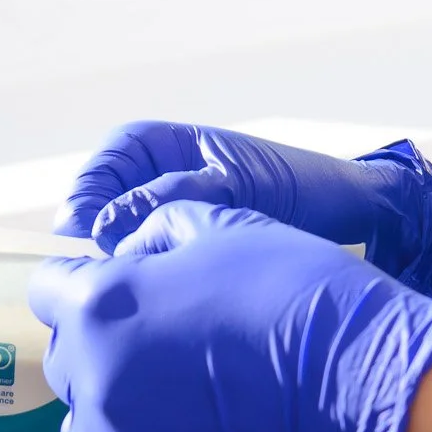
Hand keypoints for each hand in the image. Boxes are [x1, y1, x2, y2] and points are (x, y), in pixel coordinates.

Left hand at [27, 202, 431, 431]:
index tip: (127, 298)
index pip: (50, 292)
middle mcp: (93, 381)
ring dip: (116, 419)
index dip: (85, 288)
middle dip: (101, 352)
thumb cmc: (301, 298)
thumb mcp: (226, 229)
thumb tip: (128, 253)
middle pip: (65, 365)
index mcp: (100, 307)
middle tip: (168, 354)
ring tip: (179, 414)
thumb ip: (159, 234)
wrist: (361, 387)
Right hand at [53, 120, 431, 296]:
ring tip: (123, 272)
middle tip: (101, 252)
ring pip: (131, 230)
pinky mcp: (198, 246)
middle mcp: (173, 175)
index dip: (93, 184)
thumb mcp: (232, 185)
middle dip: (101, 220)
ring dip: (123, 250)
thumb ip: (170, 199)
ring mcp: (183, 212)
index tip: (78, 221)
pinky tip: (149, 287)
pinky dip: (151, 269)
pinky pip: (159, 255)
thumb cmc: (300, 187)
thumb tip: (104, 225)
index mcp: (177, 144)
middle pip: (113, 194)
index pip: (117, 154)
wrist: (352, 217)